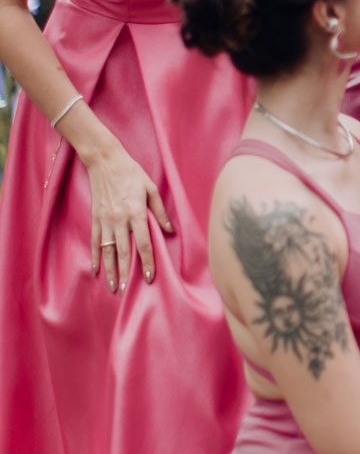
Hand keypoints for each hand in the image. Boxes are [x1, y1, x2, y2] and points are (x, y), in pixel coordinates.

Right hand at [86, 138, 172, 291]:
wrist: (106, 162)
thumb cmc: (132, 173)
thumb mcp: (151, 188)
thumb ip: (160, 211)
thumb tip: (170, 230)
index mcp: (136, 212)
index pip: (143, 243)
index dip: (147, 261)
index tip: (150, 277)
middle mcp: (119, 220)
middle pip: (124, 252)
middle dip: (126, 273)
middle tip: (127, 291)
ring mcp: (105, 220)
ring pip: (108, 251)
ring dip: (110, 270)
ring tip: (113, 287)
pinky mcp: (95, 219)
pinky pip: (94, 242)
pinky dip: (95, 257)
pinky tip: (97, 270)